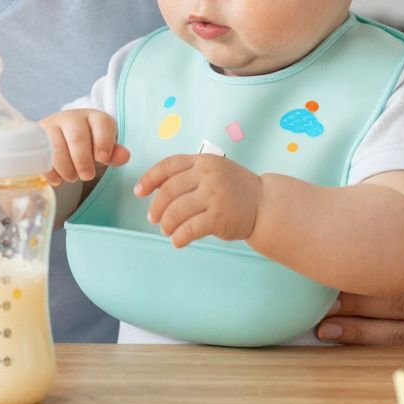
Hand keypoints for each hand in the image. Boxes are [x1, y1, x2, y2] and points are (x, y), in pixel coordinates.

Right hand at [39, 109, 128, 183]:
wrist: (59, 137)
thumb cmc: (87, 145)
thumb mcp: (102, 148)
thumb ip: (114, 153)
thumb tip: (124, 156)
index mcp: (94, 118)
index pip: (102, 124)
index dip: (103, 142)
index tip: (103, 159)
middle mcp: (73, 117)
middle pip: (78, 137)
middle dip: (83, 160)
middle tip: (87, 176)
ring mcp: (52, 125)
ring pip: (57, 146)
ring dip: (66, 167)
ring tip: (72, 178)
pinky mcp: (37, 136)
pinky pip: (41, 155)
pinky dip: (50, 171)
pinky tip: (57, 180)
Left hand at [134, 153, 262, 247]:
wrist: (265, 204)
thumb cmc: (236, 189)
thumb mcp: (215, 171)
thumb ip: (190, 175)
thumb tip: (156, 188)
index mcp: (204, 161)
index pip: (169, 165)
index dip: (150, 178)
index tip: (139, 191)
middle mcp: (208, 175)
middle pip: (168, 190)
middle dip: (156, 207)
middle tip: (153, 218)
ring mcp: (214, 196)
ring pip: (176, 211)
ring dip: (167, 224)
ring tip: (167, 230)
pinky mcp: (219, 217)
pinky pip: (189, 229)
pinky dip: (179, 237)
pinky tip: (178, 241)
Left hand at [316, 221, 403, 345]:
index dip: (368, 292)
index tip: (336, 283)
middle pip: (397, 321)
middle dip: (356, 315)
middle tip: (323, 310)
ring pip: (390, 343)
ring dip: (354, 335)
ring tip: (323, 328)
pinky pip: (387, 356)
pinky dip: (359, 347)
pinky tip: (336, 339)